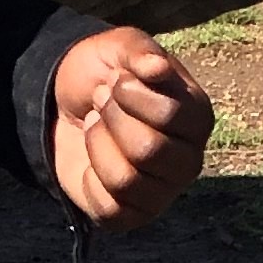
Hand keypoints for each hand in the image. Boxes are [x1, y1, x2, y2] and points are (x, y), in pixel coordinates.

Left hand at [49, 27, 212, 230]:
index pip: (171, 116)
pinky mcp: (132, 216)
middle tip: (101, 102)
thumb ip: (140, 52)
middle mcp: (188, 159)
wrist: (64, 105)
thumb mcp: (119, 47)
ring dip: (98, 146)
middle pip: (150, 151)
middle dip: (113, 121)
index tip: (115, 79)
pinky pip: (109, 208)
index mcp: (198, 118)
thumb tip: (157, 68)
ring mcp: (162, 192)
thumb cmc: (104, 74)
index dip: (132, 96)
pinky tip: (92, 160)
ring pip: (126, 181)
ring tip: (95, 125)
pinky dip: (90, 180)